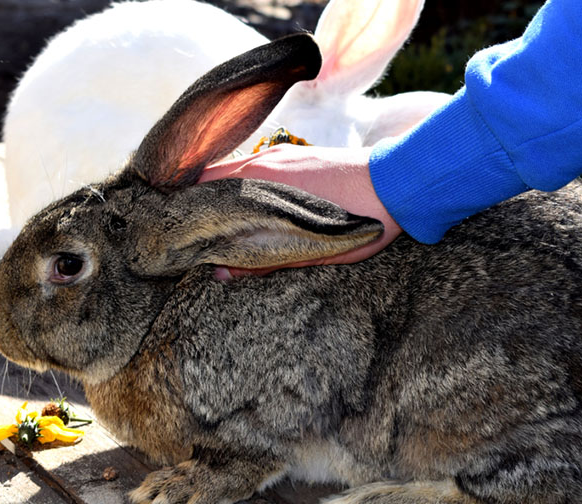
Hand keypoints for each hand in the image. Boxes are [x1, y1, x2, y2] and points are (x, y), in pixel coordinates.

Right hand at [200, 144, 401, 276]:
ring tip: (216, 222)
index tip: (179, 233)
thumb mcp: (310, 252)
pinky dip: (243, 186)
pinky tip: (249, 206)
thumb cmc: (360, 220)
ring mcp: (279, 154)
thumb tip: (219, 271)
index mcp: (259, 183)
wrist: (401, 182)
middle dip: (198, 204)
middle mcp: (262, 160)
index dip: (186, 212)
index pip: (200, 192)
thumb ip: (262, 260)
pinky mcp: (296, 153)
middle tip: (192, 232)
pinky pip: (254, 167)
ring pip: (231, 173)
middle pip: (209, 179)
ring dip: (220, 195)